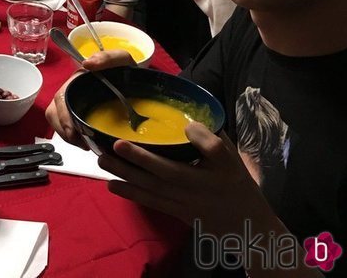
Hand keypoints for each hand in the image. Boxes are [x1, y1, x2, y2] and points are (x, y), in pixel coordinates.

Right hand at [46, 49, 133, 147]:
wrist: (139, 83)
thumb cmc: (126, 71)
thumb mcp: (122, 60)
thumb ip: (108, 57)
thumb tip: (87, 64)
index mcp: (77, 80)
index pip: (60, 98)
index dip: (62, 116)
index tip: (73, 131)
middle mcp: (72, 91)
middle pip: (55, 113)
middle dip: (64, 131)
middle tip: (82, 144)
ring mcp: (75, 104)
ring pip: (58, 122)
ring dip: (68, 136)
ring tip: (86, 145)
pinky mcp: (81, 116)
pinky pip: (69, 129)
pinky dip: (75, 138)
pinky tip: (88, 142)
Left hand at [100, 124, 270, 234]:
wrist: (244, 226)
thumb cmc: (235, 185)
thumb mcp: (233, 159)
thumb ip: (212, 140)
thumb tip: (187, 120)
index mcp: (221, 169)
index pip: (216, 152)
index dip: (203, 139)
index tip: (187, 125)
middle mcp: (201, 186)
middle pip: (170, 172)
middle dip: (141, 159)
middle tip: (114, 144)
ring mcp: (186, 202)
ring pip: (154, 188)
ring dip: (126, 175)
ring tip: (103, 161)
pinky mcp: (176, 211)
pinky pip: (152, 202)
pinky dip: (131, 194)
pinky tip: (111, 185)